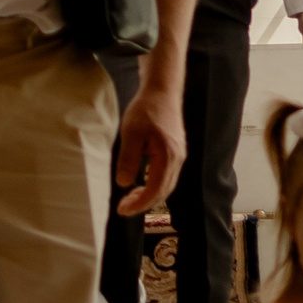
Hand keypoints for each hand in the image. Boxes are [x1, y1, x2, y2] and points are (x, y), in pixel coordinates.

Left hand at [113, 81, 185, 215]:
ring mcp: (179, 156)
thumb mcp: (131, 133)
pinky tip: (140, 184)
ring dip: (149, 195)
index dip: (139, 204)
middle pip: (163, 191)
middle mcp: (178, 159)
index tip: (123, 210)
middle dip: (143, 203)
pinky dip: (154, 185)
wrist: (162, 91)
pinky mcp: (176, 152)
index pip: (155, 190)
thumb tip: (124, 183)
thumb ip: (128, 159)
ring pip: (166, 185)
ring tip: (129, 198)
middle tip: (123, 207)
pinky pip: (167, 176)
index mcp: (168, 156)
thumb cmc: (146, 109)